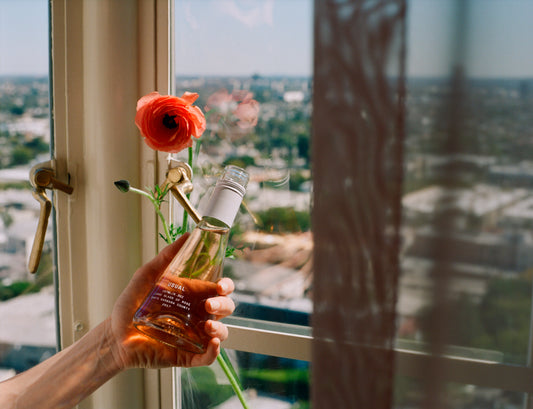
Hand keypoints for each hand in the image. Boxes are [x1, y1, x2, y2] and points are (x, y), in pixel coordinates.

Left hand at [108, 234, 234, 368]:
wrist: (114, 334)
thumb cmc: (130, 304)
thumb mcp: (147, 275)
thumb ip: (167, 256)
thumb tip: (187, 236)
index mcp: (192, 295)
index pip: (219, 289)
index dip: (226, 286)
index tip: (221, 285)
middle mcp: (197, 314)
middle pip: (225, 308)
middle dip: (223, 305)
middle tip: (209, 304)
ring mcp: (194, 335)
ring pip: (221, 332)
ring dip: (220, 328)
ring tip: (207, 326)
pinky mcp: (187, 355)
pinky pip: (208, 356)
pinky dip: (214, 351)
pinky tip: (212, 343)